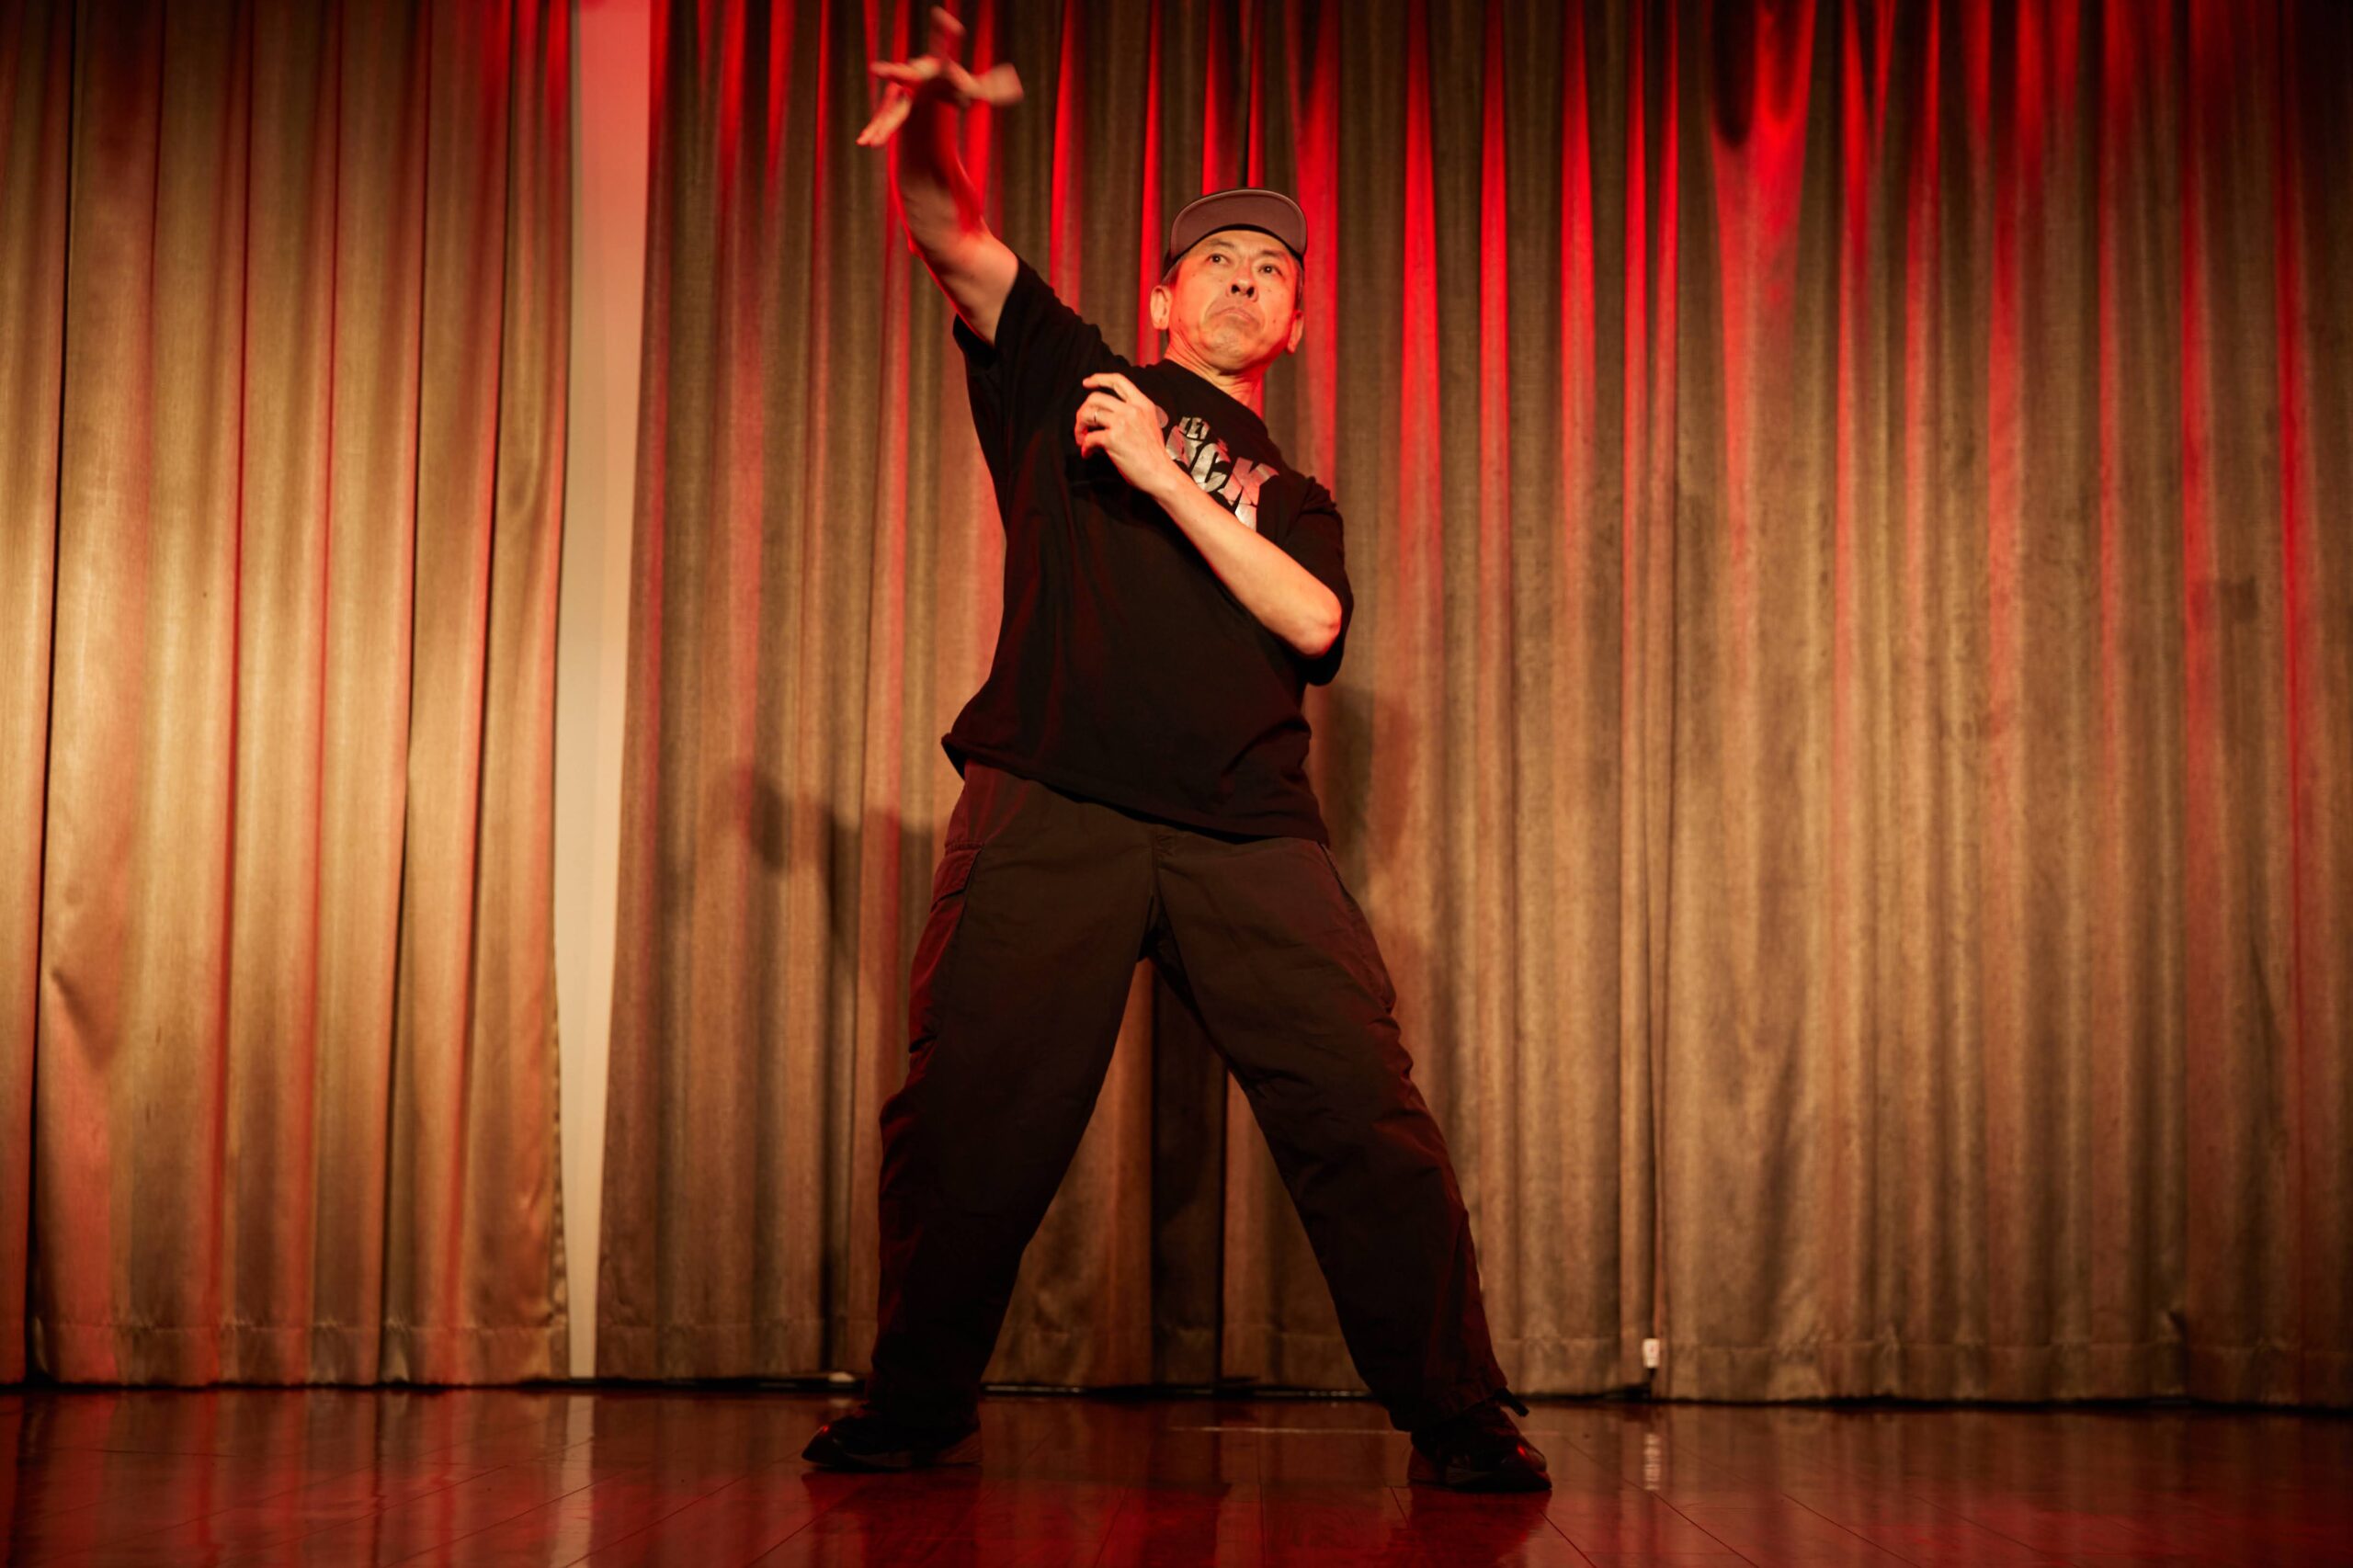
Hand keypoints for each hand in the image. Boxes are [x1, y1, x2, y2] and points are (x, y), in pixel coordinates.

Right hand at [858, 5, 1022, 147]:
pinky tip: (864, 142)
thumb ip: (992, 88)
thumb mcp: (974, 89)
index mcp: (934, 67)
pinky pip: (886, 122)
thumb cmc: (951, 83)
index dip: (943, 33)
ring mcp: (902, 93)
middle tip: (877, 69)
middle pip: (904, 73)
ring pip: (891, 107)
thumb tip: (1016, 87)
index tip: (940, 15)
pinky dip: (876, 131)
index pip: (941, 50)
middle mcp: (914, 77)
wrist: (926, 85)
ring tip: (869, 131)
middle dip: (892, 71)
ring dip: (881, 120)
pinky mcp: (895, 109)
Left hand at [1074, 373, 1173, 493]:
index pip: (1118, 380)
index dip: (1099, 378)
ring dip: (1079, 427)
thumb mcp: (1149, 424)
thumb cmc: (1153, 455)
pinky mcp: (1112, 438)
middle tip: (1081, 424)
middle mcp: (1132, 409)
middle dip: (1083, 410)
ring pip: (1089, 414)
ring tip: (1081, 439)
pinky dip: (1084, 447)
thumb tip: (1108, 415)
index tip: (1086, 383)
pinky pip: (1089, 438)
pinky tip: (1087, 453)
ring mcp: (1122, 423)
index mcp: (1142, 403)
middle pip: (1096, 397)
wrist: (1160, 474)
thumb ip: (1134, 414)